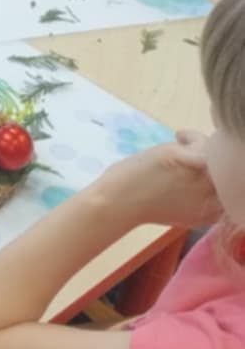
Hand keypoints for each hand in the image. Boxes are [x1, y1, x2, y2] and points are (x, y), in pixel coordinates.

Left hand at [92, 139, 221, 231]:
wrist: (117, 205)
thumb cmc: (142, 206)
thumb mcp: (181, 209)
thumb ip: (198, 197)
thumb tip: (206, 170)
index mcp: (211, 213)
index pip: (232, 188)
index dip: (224, 171)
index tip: (212, 162)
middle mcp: (213, 197)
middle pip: (227, 169)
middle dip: (218, 156)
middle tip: (199, 150)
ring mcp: (202, 178)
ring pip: (218, 153)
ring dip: (202, 144)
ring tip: (182, 144)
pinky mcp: (187, 160)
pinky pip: (202, 141)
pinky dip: (190, 136)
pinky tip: (178, 136)